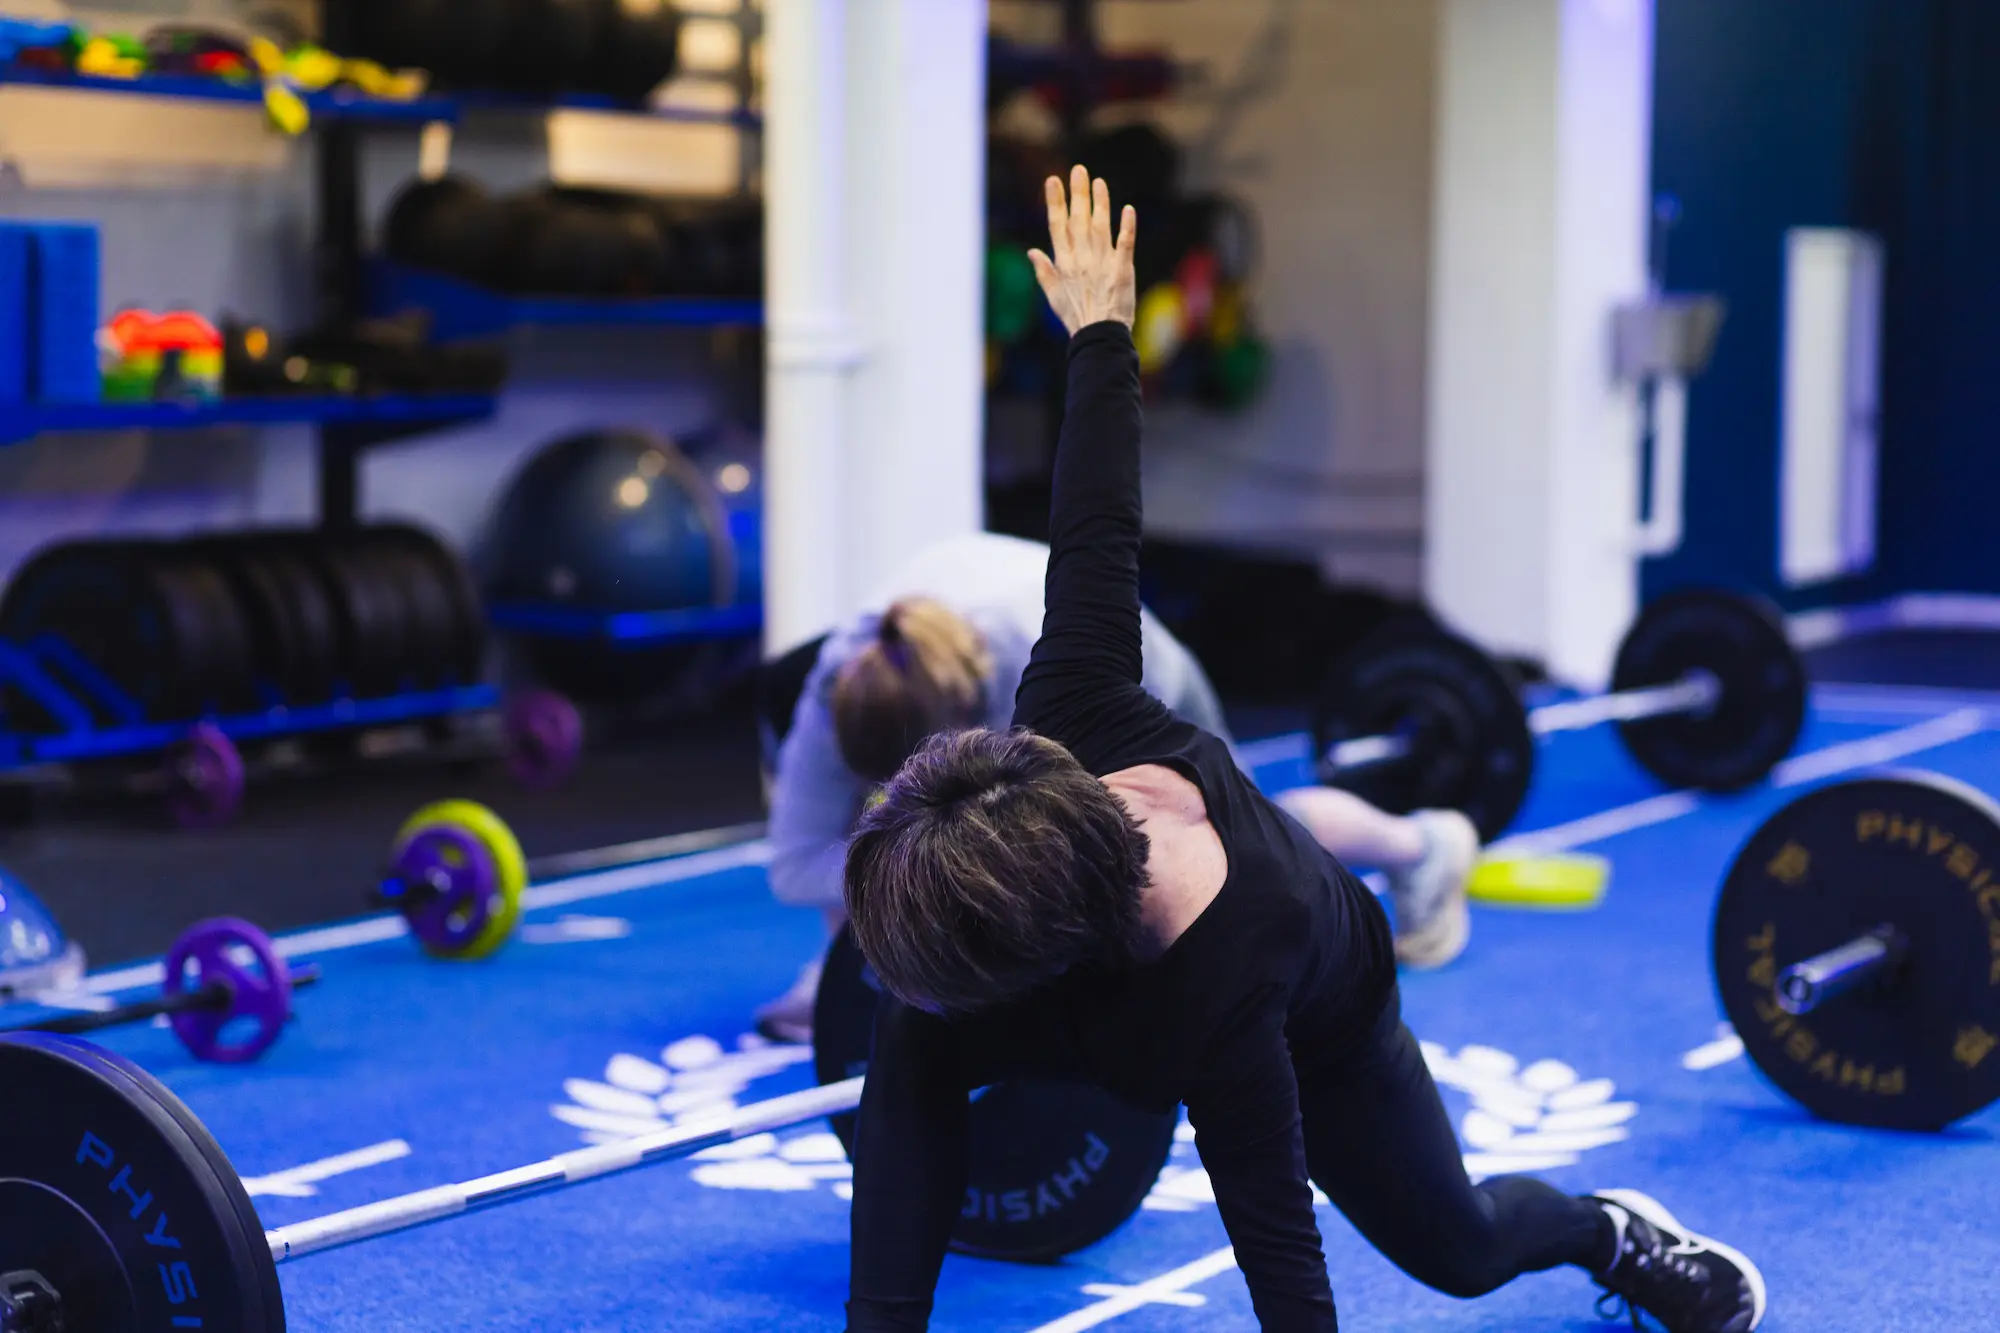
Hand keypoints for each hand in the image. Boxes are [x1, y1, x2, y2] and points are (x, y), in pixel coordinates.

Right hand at [1028, 164, 1137, 335]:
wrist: (1098, 336)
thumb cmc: (1076, 317)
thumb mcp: (1054, 296)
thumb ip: (1044, 271)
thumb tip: (1032, 251)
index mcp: (1064, 263)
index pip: (1058, 226)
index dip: (1055, 202)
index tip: (1053, 181)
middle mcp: (1082, 259)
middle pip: (1079, 220)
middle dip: (1078, 194)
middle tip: (1078, 170)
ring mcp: (1103, 264)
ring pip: (1101, 227)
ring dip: (1100, 203)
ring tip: (1098, 182)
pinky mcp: (1122, 270)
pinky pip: (1125, 244)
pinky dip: (1127, 227)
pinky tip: (1128, 209)